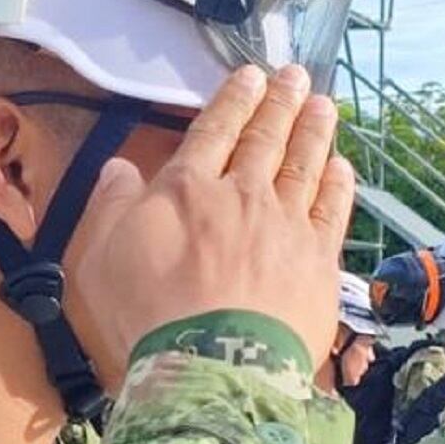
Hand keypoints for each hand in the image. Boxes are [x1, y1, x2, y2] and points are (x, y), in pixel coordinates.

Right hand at [71, 65, 354, 383]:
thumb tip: (119, 168)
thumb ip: (111, 207)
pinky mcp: (318, 261)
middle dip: (281, 103)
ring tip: (324, 104)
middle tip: (296, 76)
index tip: (251, 77)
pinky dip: (338, 184)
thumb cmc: (149, 317)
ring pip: (304, 165)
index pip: (215, 130)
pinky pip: (332, 210)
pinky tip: (342, 166)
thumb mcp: (102, 259)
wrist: (213, 367)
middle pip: (265, 139)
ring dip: (314, 131)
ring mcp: (286, 226)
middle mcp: (241, 195)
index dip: (234, 99)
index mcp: (187, 189)